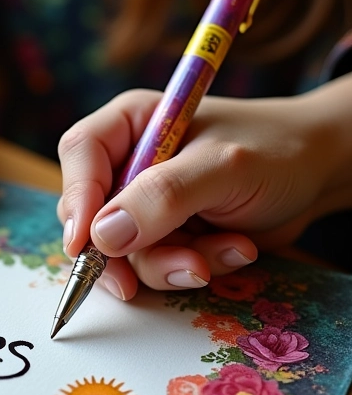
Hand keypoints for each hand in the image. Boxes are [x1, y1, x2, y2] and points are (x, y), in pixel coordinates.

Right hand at [57, 85, 351, 299]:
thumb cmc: (276, 151)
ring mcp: (144, 205)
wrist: (318, 175)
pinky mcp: (163, 236)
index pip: (81, 154)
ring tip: (229, 251)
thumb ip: (163, 197)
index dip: (77, 198)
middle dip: (130, 250)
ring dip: (175, 262)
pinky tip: (235, 249)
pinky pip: (156, 266)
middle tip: (165, 270)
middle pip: (91, 214)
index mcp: (132, 124)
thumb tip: (101, 237)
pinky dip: (195, 266)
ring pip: (124, 252)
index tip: (85, 243)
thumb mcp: (222, 167)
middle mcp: (128, 164)